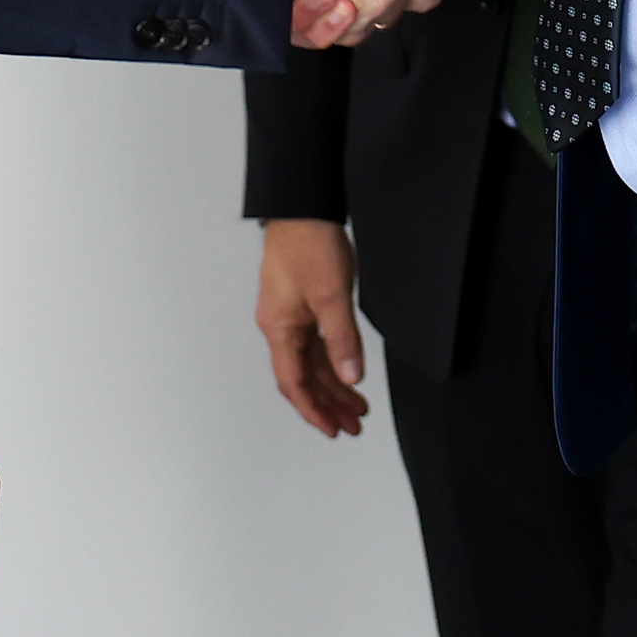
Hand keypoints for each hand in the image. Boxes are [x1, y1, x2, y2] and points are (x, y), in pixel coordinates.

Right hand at [254, 219, 368, 436]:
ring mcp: (289, 314)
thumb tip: (352, 378)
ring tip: (357, 405)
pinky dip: (332, 360)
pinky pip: (314, 342)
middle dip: (328, 403)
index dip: (314, 410)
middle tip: (354, 424)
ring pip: (311, 361)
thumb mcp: (331, 295)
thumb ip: (342, 339)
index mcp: (279, 328)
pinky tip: (347, 370)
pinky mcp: (300, 302)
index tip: (334, 429)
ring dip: (333, 384)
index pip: (295, 383)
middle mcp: (280, 325)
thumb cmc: (308, 243)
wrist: (304, 206)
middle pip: (303, 377)